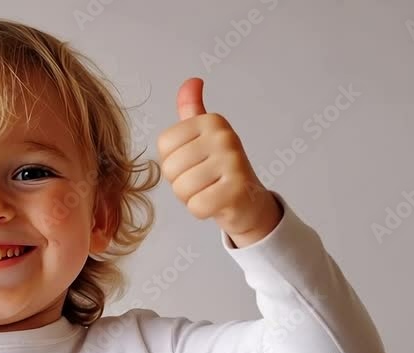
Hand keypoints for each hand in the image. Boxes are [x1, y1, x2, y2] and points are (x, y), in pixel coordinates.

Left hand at [157, 77, 281, 246]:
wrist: (250, 203)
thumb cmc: (219, 170)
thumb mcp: (205, 136)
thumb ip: (192, 110)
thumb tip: (192, 81)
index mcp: (212, 121)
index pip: (164, 145)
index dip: (172, 161)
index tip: (194, 163)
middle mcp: (225, 137)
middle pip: (170, 168)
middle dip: (180, 182)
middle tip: (203, 181)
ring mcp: (233, 163)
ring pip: (182, 188)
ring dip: (191, 197)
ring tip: (210, 191)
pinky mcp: (237, 191)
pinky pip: (197, 205)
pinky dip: (202, 211)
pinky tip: (217, 204)